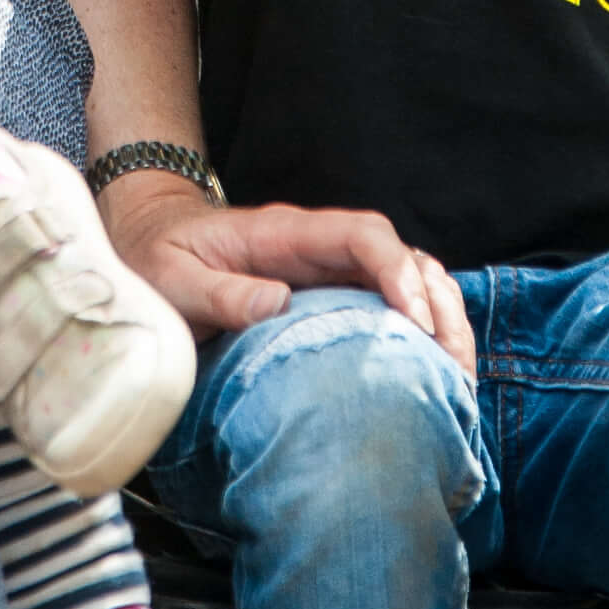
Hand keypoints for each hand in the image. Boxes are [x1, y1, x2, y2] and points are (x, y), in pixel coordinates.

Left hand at [104, 175, 475, 371]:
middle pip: (401, 257)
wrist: (150, 241)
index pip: (362, 234)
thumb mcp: (175, 278)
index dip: (396, 271)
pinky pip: (388, 304)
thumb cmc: (160, 260)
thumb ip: (221, 291)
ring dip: (440, 318)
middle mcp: (319, 246)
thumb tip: (276, 304)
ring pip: (406, 278)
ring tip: (459, 375)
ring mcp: (330, 270)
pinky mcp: (331, 296)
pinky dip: (420, 331)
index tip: (414, 319)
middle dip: (436, 303)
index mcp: (288, 233)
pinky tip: (434, 374)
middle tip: (454, 363)